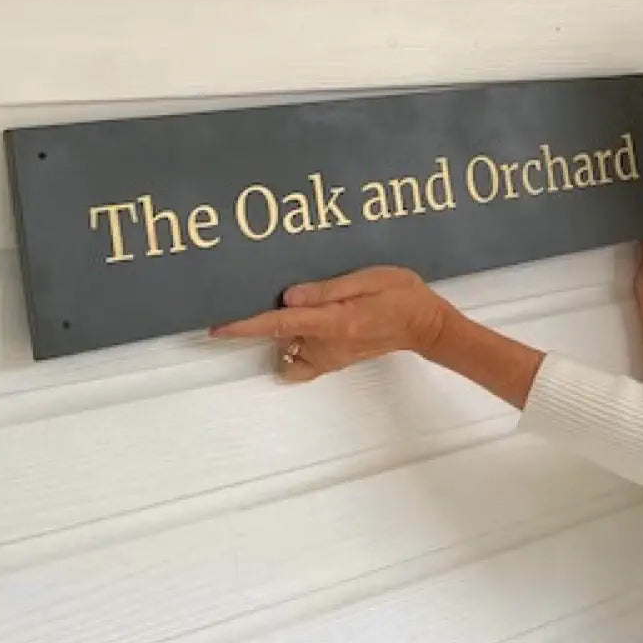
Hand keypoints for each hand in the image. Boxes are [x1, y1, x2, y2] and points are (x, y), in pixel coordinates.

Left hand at [209, 265, 449, 382]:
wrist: (426, 325)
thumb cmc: (402, 295)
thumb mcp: (369, 279)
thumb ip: (327, 289)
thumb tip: (287, 296)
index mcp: (333, 322)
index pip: (278, 324)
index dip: (244, 326)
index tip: (216, 328)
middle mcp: (327, 345)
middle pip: (278, 336)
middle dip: (266, 320)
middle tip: (274, 295)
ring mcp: (330, 357)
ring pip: (287, 348)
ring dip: (282, 332)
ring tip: (298, 307)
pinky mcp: (335, 361)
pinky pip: (301, 364)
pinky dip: (293, 350)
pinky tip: (303, 331)